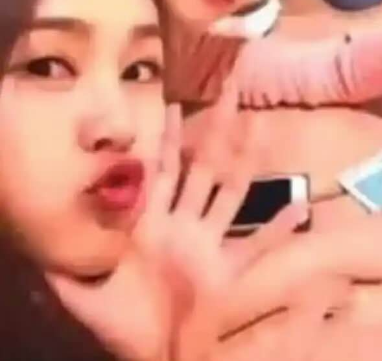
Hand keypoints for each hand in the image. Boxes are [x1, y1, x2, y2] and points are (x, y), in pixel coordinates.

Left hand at [51, 82, 306, 360]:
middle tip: (227, 91)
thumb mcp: (83, 297)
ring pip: (230, 193)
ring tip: (261, 128)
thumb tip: (38, 250)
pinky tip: (300, 208)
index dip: (168, 138)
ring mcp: (208, 244)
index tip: (174, 102)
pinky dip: (278, 229)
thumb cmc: (121, 326)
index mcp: (152, 224)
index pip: (162, 169)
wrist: (154, 355)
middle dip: (214, 129)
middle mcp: (184, 224)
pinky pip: (256, 247)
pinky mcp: (226, 271)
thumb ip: (63, 272)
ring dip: (246, 162)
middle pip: (202, 166)